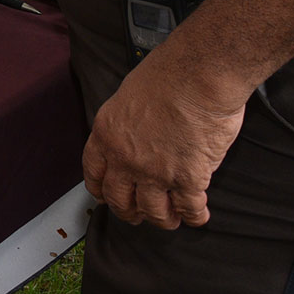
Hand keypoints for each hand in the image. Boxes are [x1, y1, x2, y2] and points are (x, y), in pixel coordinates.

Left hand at [82, 52, 245, 228]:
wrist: (199, 76)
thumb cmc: (169, 74)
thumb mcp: (128, 94)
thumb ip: (127, 122)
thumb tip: (135, 134)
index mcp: (107, 133)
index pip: (94, 172)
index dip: (100, 189)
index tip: (105, 197)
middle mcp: (125, 158)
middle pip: (120, 199)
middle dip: (129, 212)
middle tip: (138, 215)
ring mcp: (155, 172)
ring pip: (153, 211)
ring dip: (163, 219)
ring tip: (171, 218)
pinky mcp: (188, 179)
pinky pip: (189, 208)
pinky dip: (195, 216)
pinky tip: (198, 215)